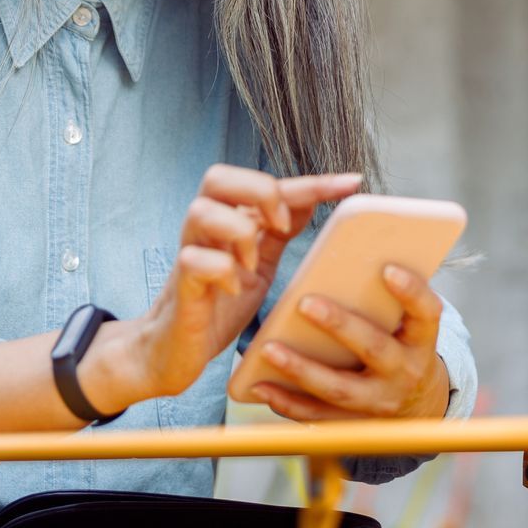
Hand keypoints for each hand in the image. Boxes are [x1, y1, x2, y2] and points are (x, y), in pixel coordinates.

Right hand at [126, 165, 362, 404]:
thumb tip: (310, 200)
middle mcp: (204, 229)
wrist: (176, 350)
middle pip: (218, 177)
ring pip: (201, 211)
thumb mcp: (258, 264)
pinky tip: (234, 289)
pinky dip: (221, 271)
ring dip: (238, 232)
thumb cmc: (217, 304)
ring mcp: (189, 253)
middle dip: (259, 192)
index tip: (351, 183)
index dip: (311, 182)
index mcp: (228, 220)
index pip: (268, 185)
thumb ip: (277, 233)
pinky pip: (194, 260)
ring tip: (251, 263)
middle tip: (281, 225)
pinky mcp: (181, 285)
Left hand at [250, 264, 451, 420]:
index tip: (388, 268)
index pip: (426, 313)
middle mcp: (405, 372)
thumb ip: (390, 300)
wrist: (420, 406)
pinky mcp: (356, 423)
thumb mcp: (410, 326)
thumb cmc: (404, 346)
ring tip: (268, 349)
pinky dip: (288, 402)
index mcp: (422, 341)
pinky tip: (261, 385)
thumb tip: (350, 257)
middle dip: (339, 325)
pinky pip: (318, 415)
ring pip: (338, 387)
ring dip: (300, 369)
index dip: (411, 292)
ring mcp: (380, 402)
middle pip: (374, 348)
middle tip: (305, 302)